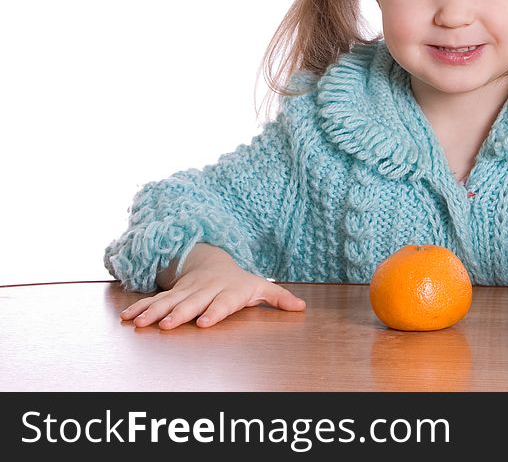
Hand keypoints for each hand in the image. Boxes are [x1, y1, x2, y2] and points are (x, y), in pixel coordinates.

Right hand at [119, 243, 305, 329]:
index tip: (206, 322)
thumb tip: (301, 308)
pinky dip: (139, 307)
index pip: (222, 302)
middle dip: (179, 313)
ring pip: (168, 301)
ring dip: (153, 312)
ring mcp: (186, 291)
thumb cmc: (239, 282)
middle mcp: (205, 291)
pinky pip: (153, 300)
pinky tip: (127, 318)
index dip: (214, 311)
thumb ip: (279, 298)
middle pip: (191, 303)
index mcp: (227, 291)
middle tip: (167, 325)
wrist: (214, 261)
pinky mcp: (171, 293)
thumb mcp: (260, 286)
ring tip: (139, 323)